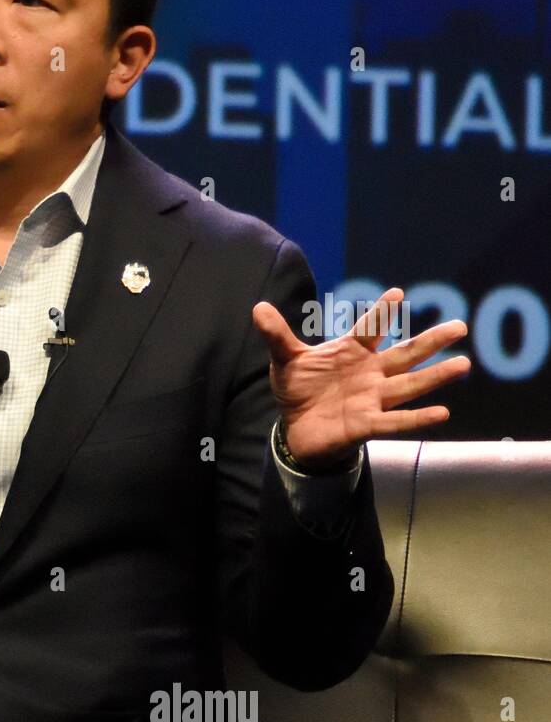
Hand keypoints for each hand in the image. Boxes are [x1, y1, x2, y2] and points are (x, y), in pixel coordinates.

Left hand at [251, 287, 470, 469]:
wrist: (296, 428)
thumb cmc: (299, 389)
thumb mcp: (285, 360)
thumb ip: (277, 335)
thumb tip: (257, 307)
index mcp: (352, 352)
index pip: (370, 329)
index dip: (381, 313)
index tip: (397, 293)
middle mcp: (369, 373)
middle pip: (405, 355)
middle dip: (431, 341)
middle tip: (460, 326)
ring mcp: (372, 398)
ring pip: (409, 385)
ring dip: (435, 376)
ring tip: (463, 364)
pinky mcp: (367, 424)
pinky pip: (396, 422)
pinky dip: (417, 418)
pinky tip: (442, 413)